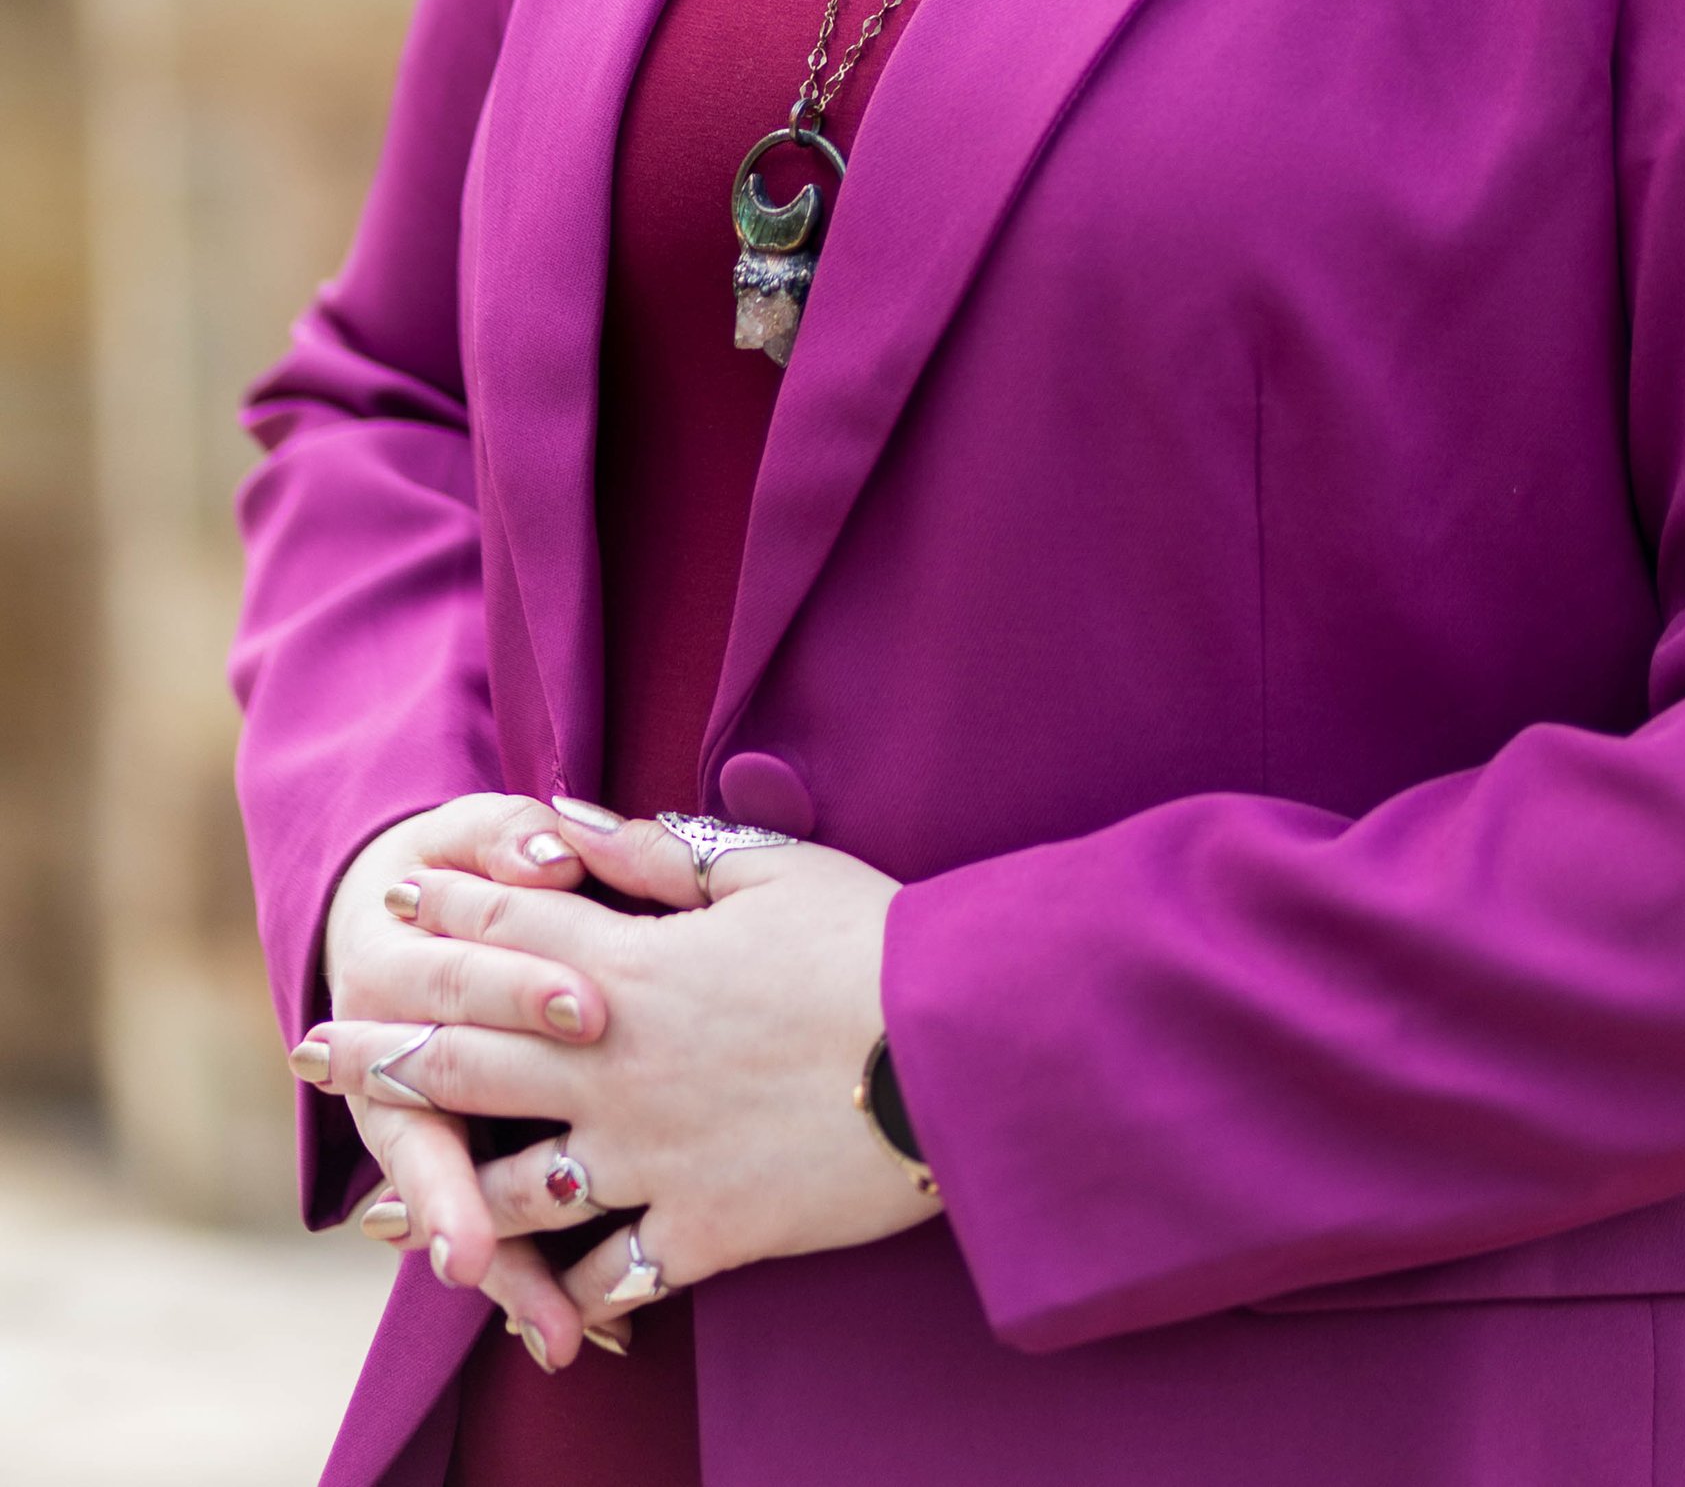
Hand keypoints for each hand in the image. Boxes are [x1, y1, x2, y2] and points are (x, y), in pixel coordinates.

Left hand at [301, 803, 930, 1366]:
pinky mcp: (703, 1233)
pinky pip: (612, 1270)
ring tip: (382, 1208)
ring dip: (441, 1197)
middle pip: (470, 1061)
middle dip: (384, 1052)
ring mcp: (651, 1160)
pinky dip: (570, 1287)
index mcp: (631, 971)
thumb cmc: (869, 941)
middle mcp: (616, 1071)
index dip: (448, 903)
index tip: (393, 893)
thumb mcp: (765, 869)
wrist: (949, 1054)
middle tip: (312, 1049)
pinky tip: (537, 1295)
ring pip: (515, 1187)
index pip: (511, 927)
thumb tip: (568, 813)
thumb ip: (653, 853)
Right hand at [308, 793, 604, 1364]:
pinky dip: (522, 1279)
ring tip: (551, 1327)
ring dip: (503, 1260)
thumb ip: (507, 837)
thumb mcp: (469, 831)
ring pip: (451, 1199)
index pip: (466, 979)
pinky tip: (569, 1331)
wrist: (385, 903)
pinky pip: (483, 1226)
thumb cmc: (455, 866)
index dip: (525, 991)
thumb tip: (552, 847)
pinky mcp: (448, 1160)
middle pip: (443, 1116)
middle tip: (547, 1209)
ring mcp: (413, 1119)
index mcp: (396, 961)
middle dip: (486, 1174)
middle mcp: (390, 1056)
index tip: (592, 1010)